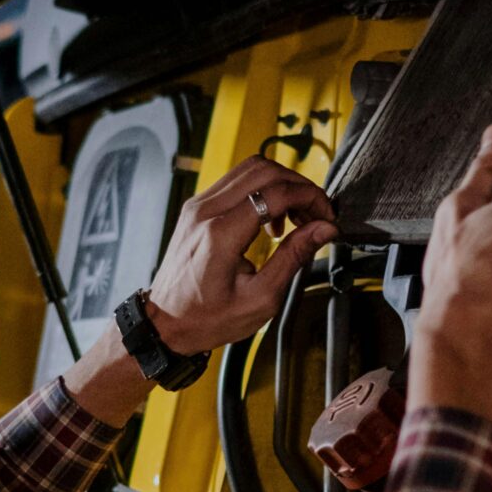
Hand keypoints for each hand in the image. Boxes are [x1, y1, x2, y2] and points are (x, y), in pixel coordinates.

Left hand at [144, 155, 337, 354]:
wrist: (166, 322)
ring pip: (250, 168)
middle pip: (265, 171)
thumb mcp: (261, 298)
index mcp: (220, 235)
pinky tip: (272, 219)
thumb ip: (293, 257)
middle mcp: (205, 212)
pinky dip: (263, 190)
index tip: (326, 216)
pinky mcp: (197, 207)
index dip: (310, 198)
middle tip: (317, 214)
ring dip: (282, 185)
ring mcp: (198, 206)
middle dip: (300, 187)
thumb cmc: (206, 318)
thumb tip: (323, 229)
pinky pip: (236, 181)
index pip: (275, 193)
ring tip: (296, 217)